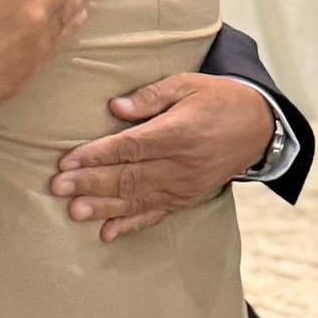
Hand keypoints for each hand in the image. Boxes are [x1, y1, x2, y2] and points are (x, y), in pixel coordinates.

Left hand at [49, 74, 274, 241]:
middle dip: (91, 183)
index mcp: (177, 134)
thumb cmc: (217, 99)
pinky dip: (131, 226)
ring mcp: (184, 186)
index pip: (130, 147)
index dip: (97, 155)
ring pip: (138, 200)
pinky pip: (157, 215)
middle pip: (129, 176)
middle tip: (58, 187)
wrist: (259, 127)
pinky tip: (107, 233)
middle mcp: (180, 165)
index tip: (67, 161)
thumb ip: (151, 96)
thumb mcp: (187, 84)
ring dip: (104, 207)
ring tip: (74, 211)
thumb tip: (115, 108)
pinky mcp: (187, 199)